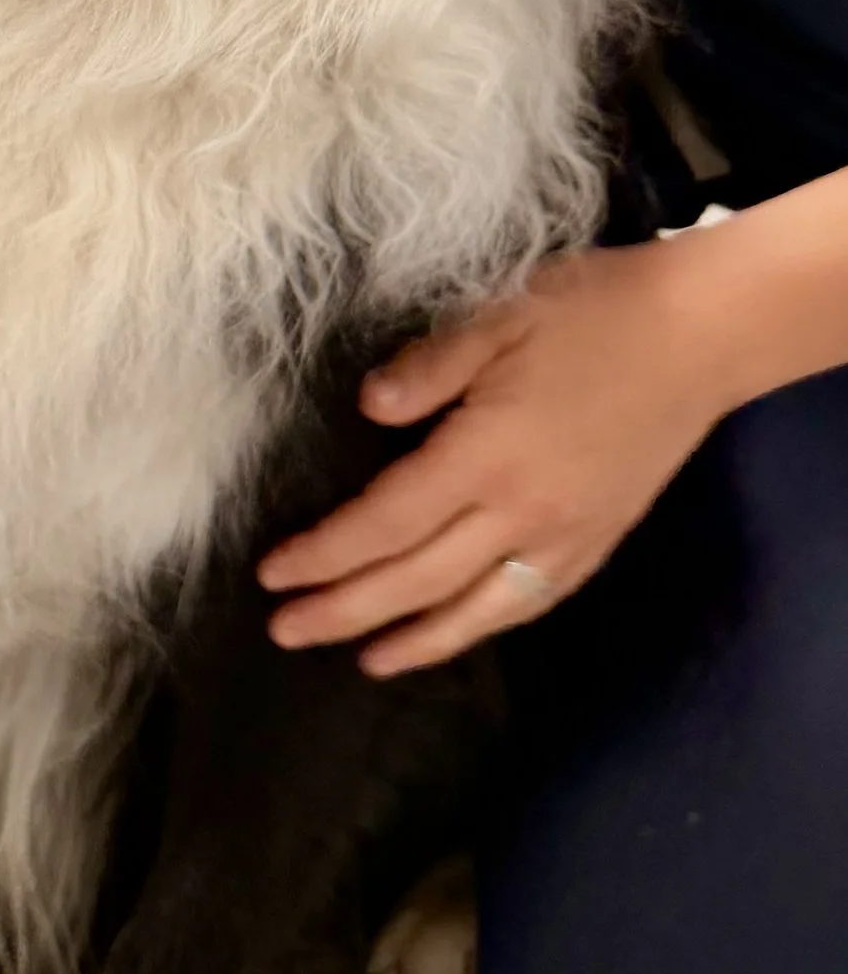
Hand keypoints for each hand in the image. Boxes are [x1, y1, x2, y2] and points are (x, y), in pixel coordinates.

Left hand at [254, 239, 737, 675]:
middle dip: (344, 609)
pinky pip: (528, 602)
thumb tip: (368, 407)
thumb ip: (428, 366)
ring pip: (475, 608)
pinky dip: (482, 626)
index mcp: (487, 454)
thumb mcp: (499, 315)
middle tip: (284, 630)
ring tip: (359, 660)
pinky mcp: (598, 541)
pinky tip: (454, 634)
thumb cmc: (592, 313)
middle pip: (418, 578)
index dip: (326, 553)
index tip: (273, 571)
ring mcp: (566, 535)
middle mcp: (523, 512)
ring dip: (412, 639)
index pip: (387, 522)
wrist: (700, 337)